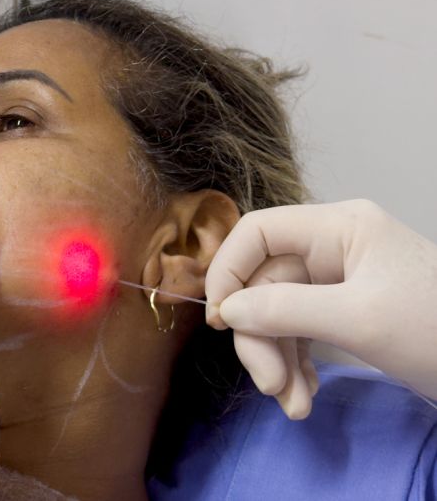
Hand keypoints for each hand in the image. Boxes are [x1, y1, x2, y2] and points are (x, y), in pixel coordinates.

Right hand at [205, 200, 436, 418]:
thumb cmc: (436, 330)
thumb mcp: (358, 319)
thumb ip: (284, 310)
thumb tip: (226, 311)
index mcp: (339, 228)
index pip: (258, 232)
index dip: (228, 270)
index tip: (218, 320)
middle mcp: (333, 248)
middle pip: (265, 284)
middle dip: (261, 338)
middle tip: (269, 385)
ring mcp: (339, 281)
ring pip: (279, 314)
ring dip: (277, 361)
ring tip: (293, 404)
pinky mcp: (346, 313)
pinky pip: (300, 332)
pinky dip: (296, 365)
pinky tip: (303, 396)